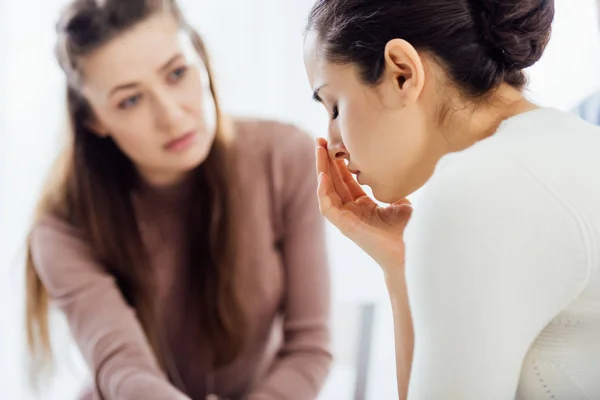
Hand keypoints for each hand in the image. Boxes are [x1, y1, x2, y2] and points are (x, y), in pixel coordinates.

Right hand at [315, 138, 412, 272]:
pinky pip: (327, 207)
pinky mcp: (344, 226)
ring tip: (319, 151)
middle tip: (320, 140)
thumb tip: (394, 171)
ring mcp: (346, 219)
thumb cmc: (407, 232)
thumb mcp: (400, 202)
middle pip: (333, 181)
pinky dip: (323, 191)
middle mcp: (351, 211)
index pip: (346, 180)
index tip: (338, 143)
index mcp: (363, 206)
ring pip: (327, 191)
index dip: (340, 162)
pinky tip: (323, 176)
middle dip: (326, 160)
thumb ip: (392, 188)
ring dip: (321, 170)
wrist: (409, 252)